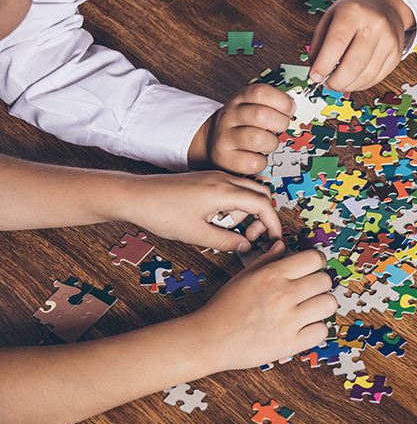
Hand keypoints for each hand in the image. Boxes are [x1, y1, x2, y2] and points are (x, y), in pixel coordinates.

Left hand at [122, 170, 282, 250]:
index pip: (263, 205)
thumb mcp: (197, 234)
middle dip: (262, 217)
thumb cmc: (161, 212)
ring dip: (245, 212)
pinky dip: (233, 205)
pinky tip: (215, 219)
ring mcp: (215, 177)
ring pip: (246, 192)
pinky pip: (231, 190)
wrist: (135, 196)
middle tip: (250, 236)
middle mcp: (223, 179)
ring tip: (224, 229)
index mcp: (224, 191)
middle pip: (261, 194)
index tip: (274, 238)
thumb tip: (246, 247)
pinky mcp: (206, 179)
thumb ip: (227, 241)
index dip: (273, 224)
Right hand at [188, 84, 295, 174]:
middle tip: (281, 128)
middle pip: (261, 115)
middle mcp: (230, 115)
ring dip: (272, 143)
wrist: (214, 141)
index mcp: (240, 98)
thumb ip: (273, 104)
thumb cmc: (243, 124)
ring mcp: (225, 137)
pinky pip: (253, 162)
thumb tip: (296, 107)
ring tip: (269, 142)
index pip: (260, 92)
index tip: (290, 109)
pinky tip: (259, 156)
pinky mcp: (225, 158)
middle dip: (280, 123)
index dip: (281, 101)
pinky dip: (262, 161)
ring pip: (258, 139)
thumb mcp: (253, 106)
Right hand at [190, 241, 337, 371]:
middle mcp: (283, 294)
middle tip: (310, 291)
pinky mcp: (290, 343)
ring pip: (329, 304)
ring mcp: (289, 320)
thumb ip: (267, 259)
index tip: (314, 269)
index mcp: (272, 275)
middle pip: (325, 281)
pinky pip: (321, 331)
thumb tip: (282, 245)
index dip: (317, 262)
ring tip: (310, 309)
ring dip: (322, 306)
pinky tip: (305, 327)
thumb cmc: (224, 308)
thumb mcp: (244, 275)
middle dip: (319, 285)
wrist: (209, 339)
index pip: (315, 259)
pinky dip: (316, 329)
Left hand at [309, 0, 415, 91]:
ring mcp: (388, 41)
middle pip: (354, 64)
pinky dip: (360, 84)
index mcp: (354, 12)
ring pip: (366, 76)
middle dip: (336, 81)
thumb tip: (316, 72)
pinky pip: (376, 78)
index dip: (323, 64)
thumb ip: (319, 43)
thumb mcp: (330, 17)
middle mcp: (375, 25)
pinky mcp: (396, 55)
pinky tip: (353, 78)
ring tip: (339, 82)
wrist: (385, 5)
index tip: (314, 76)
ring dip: (348, 85)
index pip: (337, 43)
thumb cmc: (354, 12)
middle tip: (327, 83)